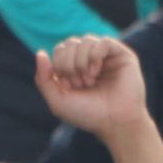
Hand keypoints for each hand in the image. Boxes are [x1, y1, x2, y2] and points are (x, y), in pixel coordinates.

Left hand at [33, 34, 148, 138]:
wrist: (114, 122)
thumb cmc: (87, 113)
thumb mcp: (57, 100)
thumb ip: (43, 78)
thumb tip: (40, 53)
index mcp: (75, 67)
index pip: (60, 49)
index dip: (58, 66)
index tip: (68, 86)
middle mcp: (90, 59)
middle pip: (70, 43)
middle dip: (68, 64)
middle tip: (78, 83)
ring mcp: (106, 56)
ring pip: (85, 40)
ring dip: (80, 62)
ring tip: (89, 80)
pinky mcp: (122, 55)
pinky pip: (103, 41)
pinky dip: (94, 55)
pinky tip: (97, 71)